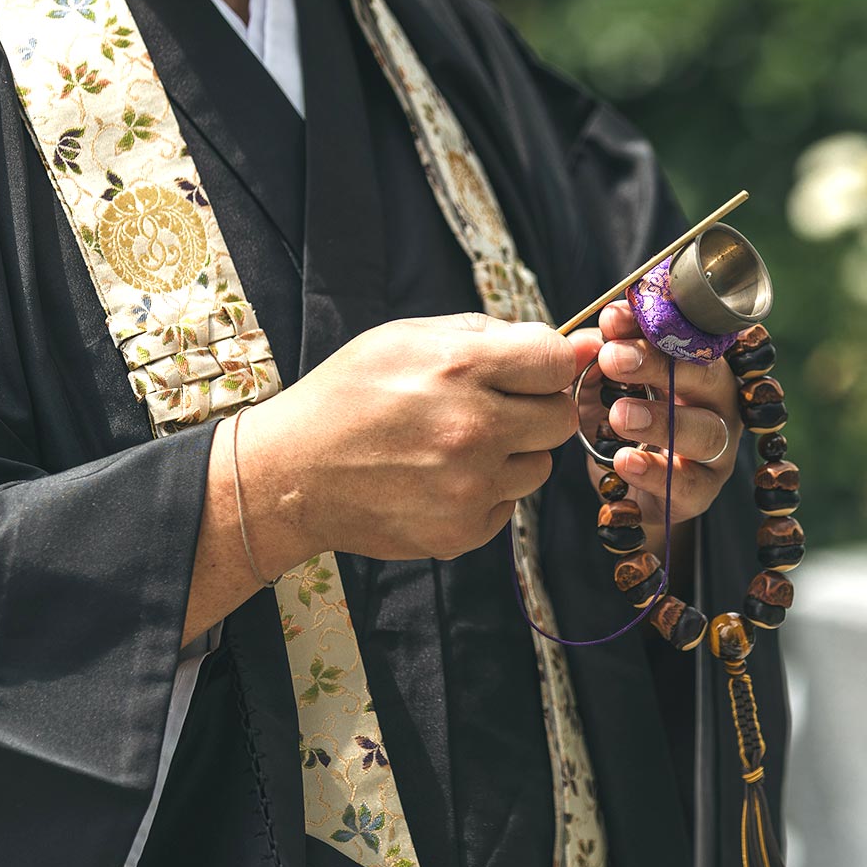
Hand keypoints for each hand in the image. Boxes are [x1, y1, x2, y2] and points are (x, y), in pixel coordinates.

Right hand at [238, 313, 587, 562]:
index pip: (557, 361)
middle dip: (535, 409)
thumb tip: (574, 345)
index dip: (547, 364)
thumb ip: (493, 335)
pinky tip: (439, 479)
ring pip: (539, 466)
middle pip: (561, 417)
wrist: (291, 475)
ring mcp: (468, 487)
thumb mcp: (407, 338)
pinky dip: (485, 493)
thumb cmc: (350, 395)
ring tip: (454, 446)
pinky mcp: (462, 531)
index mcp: (459, 368)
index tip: (526, 371)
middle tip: (490, 408)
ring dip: (510, 454)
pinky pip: (509, 505)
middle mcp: (471, 429)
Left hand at [572, 300, 740, 533]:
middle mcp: (716, 401)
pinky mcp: (702, 490)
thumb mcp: (599, 383)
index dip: (654, 323)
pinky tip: (625, 461)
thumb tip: (592, 340)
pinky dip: (656, 472)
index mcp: (697, 364)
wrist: (625, 489)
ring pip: (706, 431)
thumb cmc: (618, 422)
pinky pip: (688, 483)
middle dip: (661, 363)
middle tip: (614, 359)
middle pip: (707, 375)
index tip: (612, 319)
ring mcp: (717, 448)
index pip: (686, 334)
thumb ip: (595, 358)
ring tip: (619, 416)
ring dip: (662, 421)